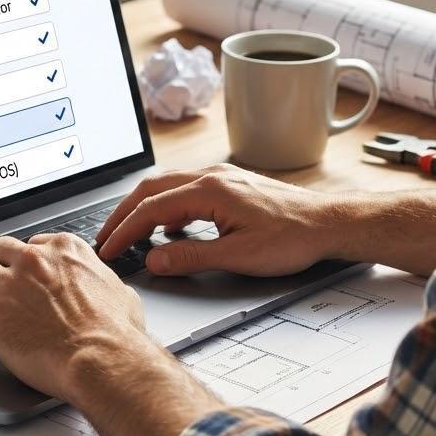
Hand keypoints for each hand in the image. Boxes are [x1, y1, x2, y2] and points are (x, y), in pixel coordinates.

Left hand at [0, 232, 158, 403]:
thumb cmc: (116, 333)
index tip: (24, 272)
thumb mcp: (122, 294)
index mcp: (65, 250)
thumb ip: (106, 284)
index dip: (26, 261)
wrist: (102, 359)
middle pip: (0, 249)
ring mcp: (9, 286)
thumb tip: (112, 291)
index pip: (34, 244)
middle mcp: (34, 261)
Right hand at [96, 164, 335, 276]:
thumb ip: (191, 256)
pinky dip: (166, 206)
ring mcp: (219, 177)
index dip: (124, 231)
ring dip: (144, 208)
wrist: (328, 223)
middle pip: (151, 189)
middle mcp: (210, 176)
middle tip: (107, 238)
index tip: (109, 249)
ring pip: (166, 186)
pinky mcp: (229, 184)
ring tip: (130, 233)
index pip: (151, 209)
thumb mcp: (238, 256)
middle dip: (124, 214)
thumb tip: (155, 259)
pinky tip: (170, 228)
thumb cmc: (292, 238)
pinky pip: (185, 189)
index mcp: (208, 190)